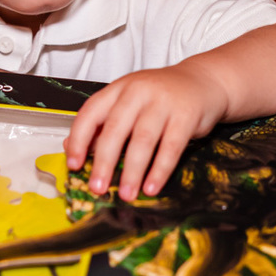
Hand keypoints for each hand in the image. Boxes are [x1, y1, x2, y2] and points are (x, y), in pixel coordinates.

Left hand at [63, 64, 228, 201]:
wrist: (203, 81)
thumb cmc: (160, 97)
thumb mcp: (128, 103)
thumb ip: (102, 124)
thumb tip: (72, 147)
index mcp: (118, 89)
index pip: (91, 113)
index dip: (79, 140)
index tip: (73, 164)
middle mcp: (138, 92)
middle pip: (116, 129)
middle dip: (104, 162)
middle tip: (97, 187)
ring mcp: (163, 102)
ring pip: (143, 140)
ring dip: (132, 171)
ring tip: (126, 194)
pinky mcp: (186, 115)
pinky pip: (171, 147)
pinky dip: (160, 170)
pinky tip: (152, 187)